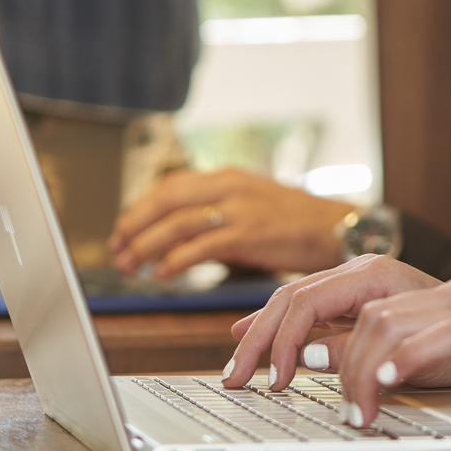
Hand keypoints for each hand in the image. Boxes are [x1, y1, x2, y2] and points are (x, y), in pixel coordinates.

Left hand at [108, 167, 353, 277]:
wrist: (333, 227)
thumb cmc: (292, 222)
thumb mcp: (249, 205)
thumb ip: (214, 214)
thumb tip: (174, 236)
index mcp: (226, 176)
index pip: (169, 185)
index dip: (139, 208)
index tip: (122, 230)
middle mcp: (229, 186)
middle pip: (166, 199)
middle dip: (135, 225)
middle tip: (117, 249)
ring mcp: (239, 208)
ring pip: (178, 222)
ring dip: (147, 245)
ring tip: (131, 265)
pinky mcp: (250, 233)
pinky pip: (202, 245)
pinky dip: (176, 260)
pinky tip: (163, 273)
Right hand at [224, 254, 450, 392]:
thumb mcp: (414, 347)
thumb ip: (360, 346)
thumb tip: (309, 355)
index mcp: (372, 275)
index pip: (307, 303)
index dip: (283, 343)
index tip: (276, 381)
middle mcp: (358, 272)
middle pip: (291, 299)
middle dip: (258, 339)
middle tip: (234, 376)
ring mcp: (354, 282)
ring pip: (293, 301)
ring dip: (261, 334)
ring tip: (237, 363)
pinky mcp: (353, 298)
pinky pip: (306, 308)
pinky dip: (279, 326)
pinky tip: (254, 334)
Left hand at [337, 274, 450, 432]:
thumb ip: (435, 355)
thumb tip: (378, 374)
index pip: (380, 308)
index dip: (345, 344)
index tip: (333, 382)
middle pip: (372, 315)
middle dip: (344, 364)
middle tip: (347, 410)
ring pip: (387, 324)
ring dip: (362, 373)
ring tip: (363, 412)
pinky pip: (432, 338)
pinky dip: (401, 362)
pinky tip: (388, 387)